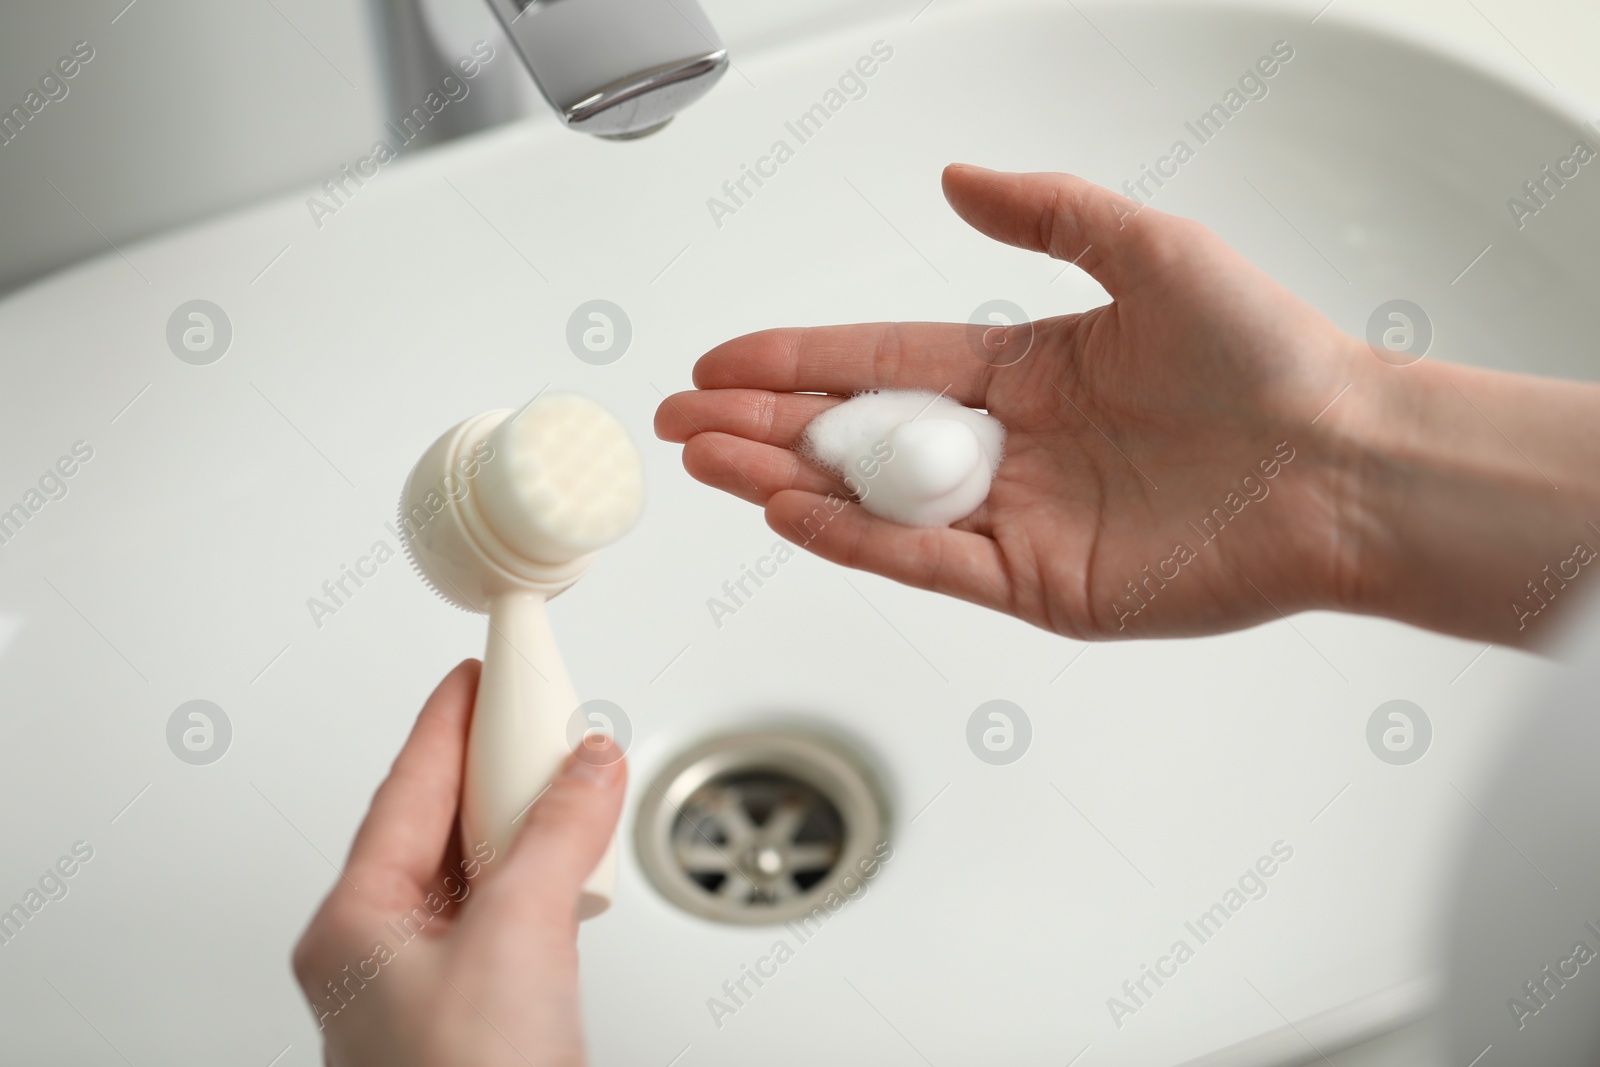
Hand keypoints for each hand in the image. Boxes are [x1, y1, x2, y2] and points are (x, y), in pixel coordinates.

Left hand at [292, 660, 624, 1066]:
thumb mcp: (517, 937)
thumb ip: (557, 836)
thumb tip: (586, 765)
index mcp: (354, 925)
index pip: (405, 790)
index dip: (447, 722)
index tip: (477, 673)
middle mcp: (379, 953)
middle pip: (437, 826)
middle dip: (493, 767)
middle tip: (532, 712)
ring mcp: (427, 987)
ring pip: (476, 872)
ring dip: (526, 822)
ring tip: (564, 773)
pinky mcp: (479, 1012)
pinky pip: (506, 915)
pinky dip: (544, 875)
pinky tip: (573, 858)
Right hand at [656, 164, 1362, 638]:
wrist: (1344, 463)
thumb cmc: (1268, 356)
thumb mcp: (1148, 249)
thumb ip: (1046, 213)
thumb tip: (954, 177)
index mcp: (1020, 371)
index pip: (877, 365)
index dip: (796, 363)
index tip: (723, 362)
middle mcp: (1007, 448)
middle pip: (856, 439)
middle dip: (762, 427)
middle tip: (683, 420)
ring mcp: (1015, 522)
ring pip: (874, 506)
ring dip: (785, 483)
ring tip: (710, 462)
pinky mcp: (1039, 586)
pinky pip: (927, 564)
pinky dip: (855, 542)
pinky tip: (791, 512)